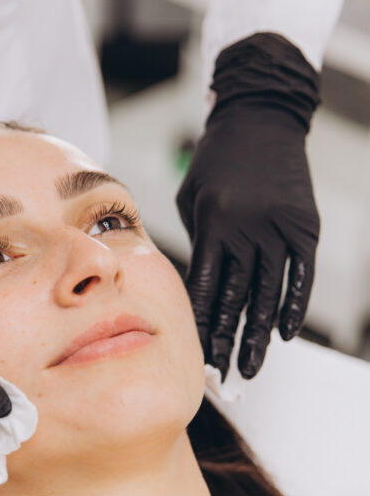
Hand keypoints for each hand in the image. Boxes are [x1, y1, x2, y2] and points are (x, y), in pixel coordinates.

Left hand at [175, 33, 320, 380]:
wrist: (259, 118)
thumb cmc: (215, 160)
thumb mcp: (191, 198)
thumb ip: (196, 243)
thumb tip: (198, 289)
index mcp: (214, 224)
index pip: (206, 289)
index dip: (202, 325)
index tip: (196, 355)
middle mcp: (248, 230)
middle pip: (237, 299)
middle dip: (228, 342)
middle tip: (223, 378)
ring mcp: (279, 228)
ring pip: (267, 294)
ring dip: (258, 335)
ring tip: (250, 367)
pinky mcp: (304, 225)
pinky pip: (299, 275)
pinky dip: (292, 305)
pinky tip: (282, 332)